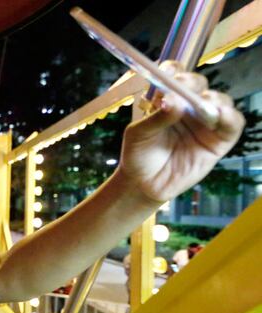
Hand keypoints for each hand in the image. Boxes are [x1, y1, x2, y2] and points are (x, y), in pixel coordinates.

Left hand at [118, 61, 244, 202]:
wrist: (144, 184)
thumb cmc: (138, 154)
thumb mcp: (138, 135)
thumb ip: (155, 118)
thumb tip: (173, 100)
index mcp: (167, 99)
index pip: (175, 75)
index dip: (174, 70)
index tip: (169, 73)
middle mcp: (189, 106)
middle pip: (198, 84)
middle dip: (192, 83)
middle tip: (183, 88)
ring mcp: (204, 122)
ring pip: (219, 100)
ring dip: (213, 98)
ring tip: (203, 104)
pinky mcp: (218, 140)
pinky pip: (232, 124)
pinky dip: (230, 117)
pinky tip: (221, 114)